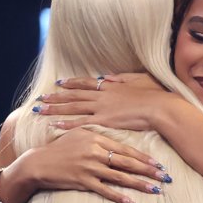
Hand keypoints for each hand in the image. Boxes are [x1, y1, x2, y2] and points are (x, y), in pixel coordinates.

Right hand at [15, 126, 168, 202]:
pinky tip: (131, 202)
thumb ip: (100, 139)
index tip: (159, 163)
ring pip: (120, 177)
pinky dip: (119, 197)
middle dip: (149, 170)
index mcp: (96, 138)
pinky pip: (105, 191)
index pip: (126, 149)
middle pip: (127, 162)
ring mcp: (89, 167)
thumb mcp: (79, 136)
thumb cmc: (60, 149)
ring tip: (155, 190)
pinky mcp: (82, 181)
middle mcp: (94, 152)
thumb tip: (120, 146)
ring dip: (140, 184)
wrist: (38, 163)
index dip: (144, 157)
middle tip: (165, 176)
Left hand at [34, 73, 171, 131]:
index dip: (72, 83)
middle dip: (57, 96)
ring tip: (41, 110)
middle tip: (42, 98)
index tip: (59, 83)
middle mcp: (102, 95)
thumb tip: (106, 77)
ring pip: (74, 108)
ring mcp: (102, 108)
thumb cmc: (155, 94)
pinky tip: (55, 125)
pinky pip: (82, 122)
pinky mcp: (105, 121)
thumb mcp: (139, 80)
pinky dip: (68, 124)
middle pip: (74, 95)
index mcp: (111, 86)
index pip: (86, 83)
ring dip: (56, 109)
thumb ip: (121, 78)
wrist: (161, 107)